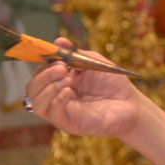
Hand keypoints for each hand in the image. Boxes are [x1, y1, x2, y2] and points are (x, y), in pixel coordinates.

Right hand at [24, 38, 146, 140]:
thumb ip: (74, 52)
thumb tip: (58, 41)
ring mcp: (62, 112)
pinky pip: (53, 113)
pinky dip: (57, 100)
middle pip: (32, 89)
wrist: (131, 103)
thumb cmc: (113, 83)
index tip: (58, 59)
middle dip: (44, 76)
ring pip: (36, 103)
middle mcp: (57, 98)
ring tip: (67, 80)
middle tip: (62, 69)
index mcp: (60, 83)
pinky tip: (69, 91)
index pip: (38, 75)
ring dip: (48, 88)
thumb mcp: (93, 62)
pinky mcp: (70, 123)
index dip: (43, 66)